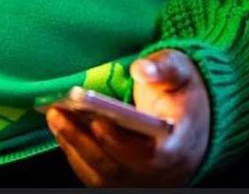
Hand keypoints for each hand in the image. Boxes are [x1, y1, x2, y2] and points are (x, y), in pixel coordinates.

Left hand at [47, 50, 210, 186]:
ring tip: (54, 117)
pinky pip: (97, 175)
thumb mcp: (181, 72)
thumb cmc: (184, 94)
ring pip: (103, 176)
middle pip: (117, 168)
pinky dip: (77, 155)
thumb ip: (163, 68)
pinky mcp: (126, 179)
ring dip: (74, 148)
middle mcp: (161, 173)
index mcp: (178, 147)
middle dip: (84, 141)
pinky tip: (62, 128)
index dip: (121, 144)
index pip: (150, 157)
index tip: (97, 122)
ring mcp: (142, 180)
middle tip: (58, 113)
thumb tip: (141, 69)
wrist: (194, 122)